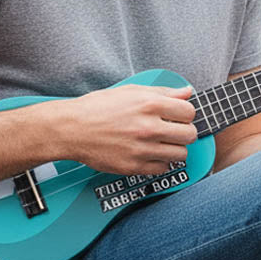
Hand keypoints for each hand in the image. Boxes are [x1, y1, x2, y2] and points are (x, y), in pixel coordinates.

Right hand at [55, 84, 197, 176]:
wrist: (71, 129)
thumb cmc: (97, 108)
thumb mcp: (131, 91)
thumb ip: (163, 92)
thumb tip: (186, 92)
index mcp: (149, 104)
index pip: (189, 112)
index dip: (185, 114)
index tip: (179, 117)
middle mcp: (148, 127)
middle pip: (189, 135)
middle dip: (184, 132)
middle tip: (174, 131)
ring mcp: (142, 148)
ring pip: (180, 154)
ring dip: (175, 149)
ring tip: (163, 144)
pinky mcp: (133, 166)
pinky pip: (163, 168)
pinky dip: (160, 162)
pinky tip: (151, 154)